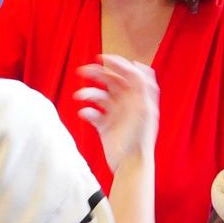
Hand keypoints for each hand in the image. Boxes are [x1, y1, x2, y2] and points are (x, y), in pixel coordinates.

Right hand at [73, 55, 158, 172]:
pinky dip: (87, 111)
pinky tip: (84, 114)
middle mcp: (128, 103)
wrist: (130, 164)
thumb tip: (137, 65)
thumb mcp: (144, 109)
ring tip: (79, 96)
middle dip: (97, 75)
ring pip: (99, 96)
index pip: (129, 73)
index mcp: (139, 97)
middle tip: (83, 71)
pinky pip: (93, 113)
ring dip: (88, 94)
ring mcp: (116, 114)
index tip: (102, 58)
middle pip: (112, 81)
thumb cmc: (140, 138)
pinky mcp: (105, 126)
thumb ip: (142, 86)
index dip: (117, 64)